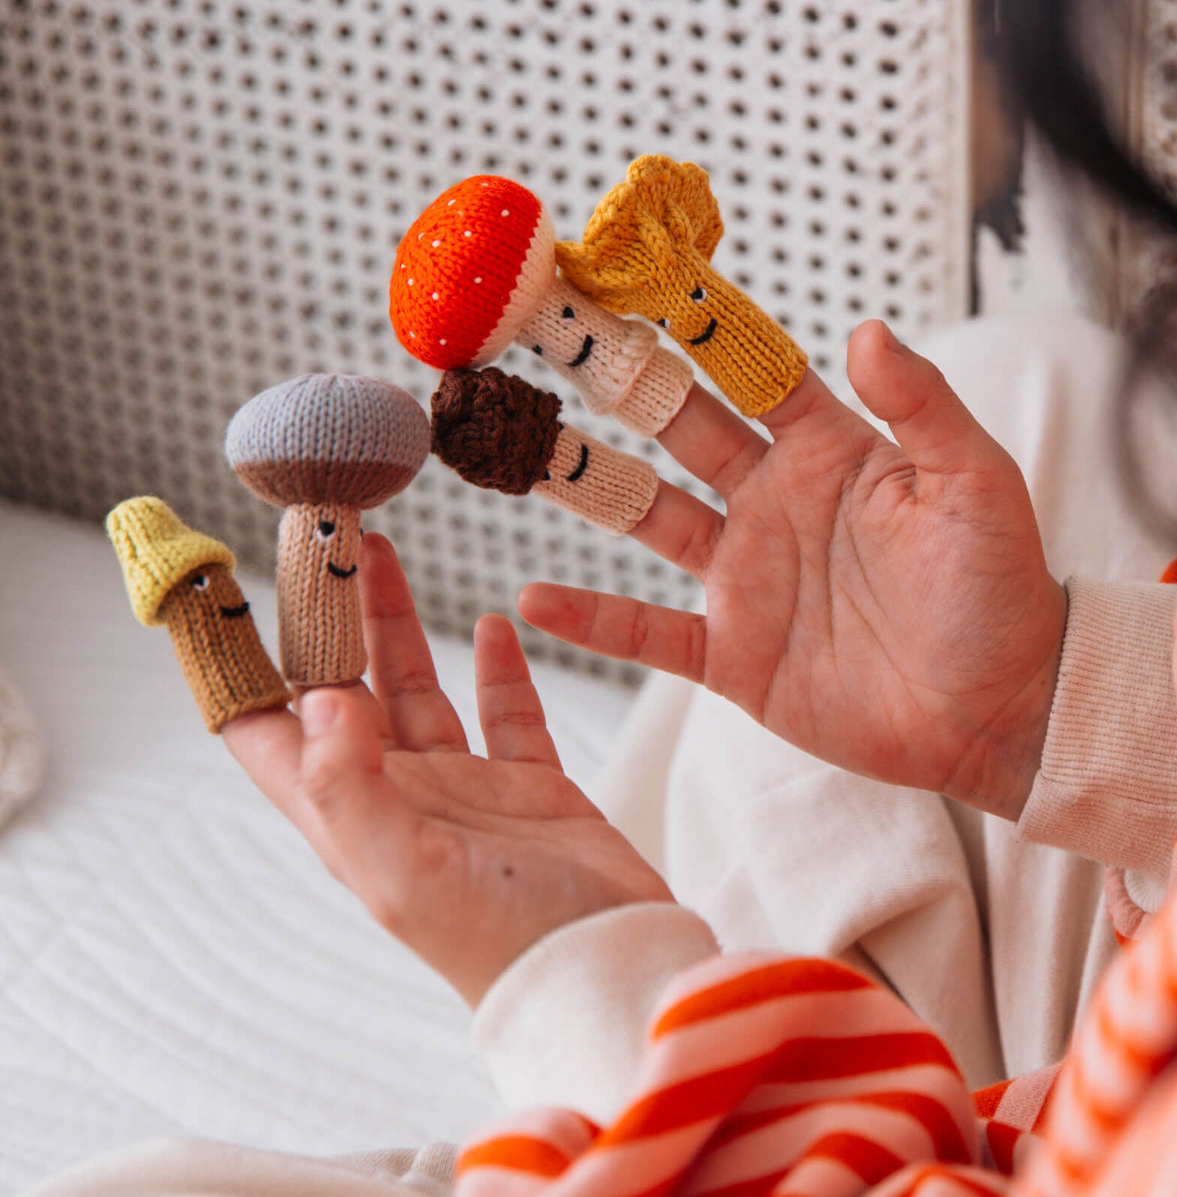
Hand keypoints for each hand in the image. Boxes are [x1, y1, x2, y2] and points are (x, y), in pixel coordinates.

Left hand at [223, 534, 672, 1006]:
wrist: (609, 967)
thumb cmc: (503, 941)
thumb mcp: (406, 874)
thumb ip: (351, 787)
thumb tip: (318, 697)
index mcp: (352, 817)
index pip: (270, 736)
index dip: (243, 673)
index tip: (230, 599)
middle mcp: (400, 796)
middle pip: (346, 690)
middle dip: (330, 619)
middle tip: (327, 546)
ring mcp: (465, 789)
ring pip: (419, 689)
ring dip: (399, 626)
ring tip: (385, 557)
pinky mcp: (530, 786)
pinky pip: (506, 713)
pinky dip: (498, 668)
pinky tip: (495, 625)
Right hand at [519, 321, 1066, 816]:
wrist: (994, 709)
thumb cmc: (998, 589)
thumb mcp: (974, 483)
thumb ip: (922, 407)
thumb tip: (865, 330)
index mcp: (828, 454)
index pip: (752, 373)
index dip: (703, 327)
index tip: (644, 275)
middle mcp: (771, 504)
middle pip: (679, 430)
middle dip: (620, 380)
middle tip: (557, 333)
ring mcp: (744, 578)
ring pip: (646, 518)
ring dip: (587, 482)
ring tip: (523, 446)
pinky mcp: (731, 653)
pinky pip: (647, 631)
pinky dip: (591, 618)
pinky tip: (534, 599)